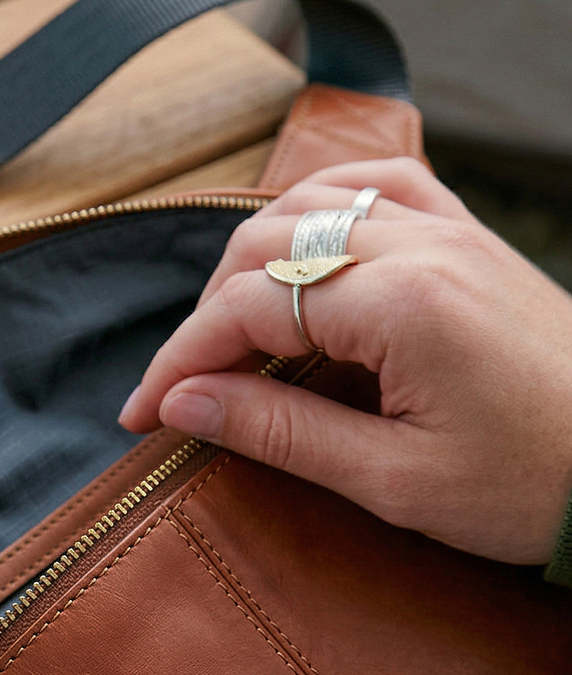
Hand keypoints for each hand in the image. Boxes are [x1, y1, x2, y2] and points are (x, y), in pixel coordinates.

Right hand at [118, 158, 571, 564]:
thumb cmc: (531, 488)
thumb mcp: (393, 480)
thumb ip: (279, 432)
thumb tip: (183, 405)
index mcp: (403, 303)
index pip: (246, 308)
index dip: (178, 360)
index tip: (142, 413)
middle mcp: (421, 244)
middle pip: (262, 248)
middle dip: (203, 318)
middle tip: (181, 389)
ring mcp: (448, 230)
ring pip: (306, 205)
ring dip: (248, 263)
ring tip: (228, 333)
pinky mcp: (466, 237)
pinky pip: (372, 186)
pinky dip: (314, 212)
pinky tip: (299, 254)